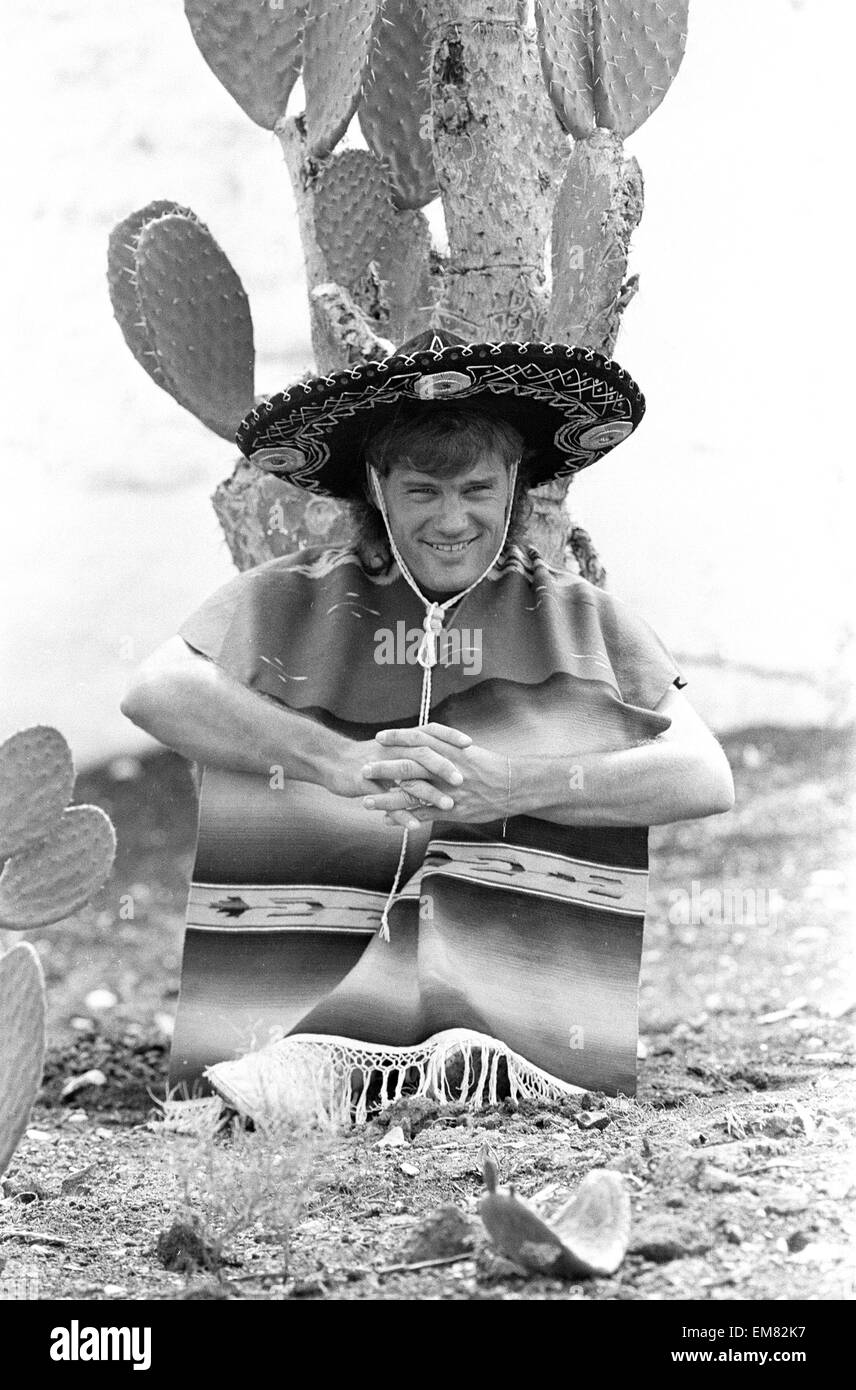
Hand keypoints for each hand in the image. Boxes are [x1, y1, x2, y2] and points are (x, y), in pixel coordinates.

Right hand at [330, 722, 472, 817]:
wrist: (330, 761)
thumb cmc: (365, 756)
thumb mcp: (390, 747)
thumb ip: (413, 748)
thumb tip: (439, 750)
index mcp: (400, 740)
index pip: (429, 731)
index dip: (448, 736)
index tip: (470, 743)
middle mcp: (392, 750)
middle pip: (422, 754)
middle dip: (444, 766)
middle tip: (463, 780)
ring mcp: (379, 767)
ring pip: (408, 780)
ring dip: (429, 794)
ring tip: (448, 807)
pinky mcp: (367, 785)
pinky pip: (387, 801)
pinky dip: (402, 814)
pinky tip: (415, 826)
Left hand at [364, 727, 509, 829]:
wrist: (513, 785)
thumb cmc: (491, 766)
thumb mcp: (467, 750)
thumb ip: (445, 746)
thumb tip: (427, 741)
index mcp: (449, 750)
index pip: (418, 739)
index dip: (397, 738)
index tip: (379, 737)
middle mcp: (445, 769)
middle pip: (408, 767)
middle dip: (383, 769)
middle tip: (363, 769)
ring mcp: (447, 790)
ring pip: (411, 794)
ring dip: (386, 798)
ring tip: (366, 801)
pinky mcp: (451, 809)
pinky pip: (423, 815)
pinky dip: (403, 818)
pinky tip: (387, 820)